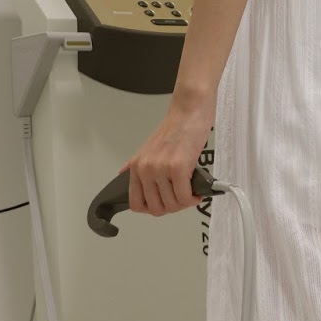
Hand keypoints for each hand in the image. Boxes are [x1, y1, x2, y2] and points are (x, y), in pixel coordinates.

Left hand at [119, 95, 215, 215]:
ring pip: (172, 205)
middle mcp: (145, 169)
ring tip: (191, 191)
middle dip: (173, 207)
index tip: (166, 203)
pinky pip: (185, 197)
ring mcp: (161, 169)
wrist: (189, 111)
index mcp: (136, 167)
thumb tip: (123, 174)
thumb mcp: (148, 148)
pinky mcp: (178, 168)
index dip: (154, 209)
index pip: (136, 204)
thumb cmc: (175, 128)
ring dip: (185, 203)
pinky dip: (193, 198)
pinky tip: (198, 191)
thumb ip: (136, 165)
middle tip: (183, 197)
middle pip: (157, 208)